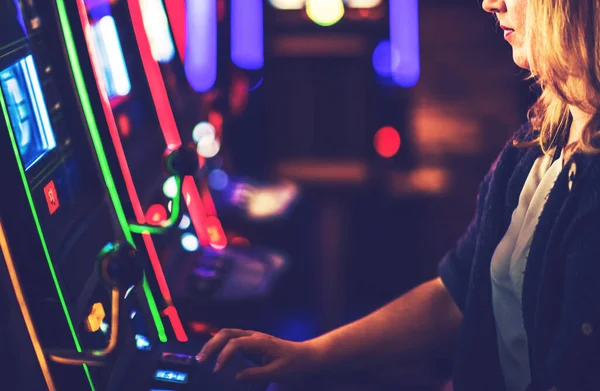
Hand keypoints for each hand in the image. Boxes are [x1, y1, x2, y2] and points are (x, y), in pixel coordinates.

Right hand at [197, 328, 320, 381]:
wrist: (308, 356)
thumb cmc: (294, 364)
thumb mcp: (277, 372)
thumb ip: (256, 374)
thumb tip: (236, 377)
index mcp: (260, 341)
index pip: (235, 343)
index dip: (224, 355)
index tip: (217, 370)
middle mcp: (255, 335)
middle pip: (227, 332)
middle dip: (212, 344)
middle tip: (200, 359)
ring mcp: (254, 337)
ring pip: (229, 333)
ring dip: (214, 343)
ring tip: (203, 356)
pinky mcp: (253, 342)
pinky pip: (233, 339)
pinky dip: (221, 345)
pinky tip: (214, 354)